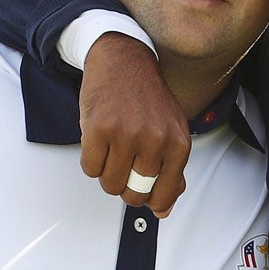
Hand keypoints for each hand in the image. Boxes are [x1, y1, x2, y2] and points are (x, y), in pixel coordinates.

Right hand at [79, 33, 190, 216]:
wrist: (123, 61)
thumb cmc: (147, 97)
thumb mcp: (172, 130)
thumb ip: (172, 169)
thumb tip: (164, 208)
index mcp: (178, 143)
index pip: (165, 194)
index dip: (151, 201)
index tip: (145, 196)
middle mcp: (154, 140)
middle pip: (134, 194)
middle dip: (126, 188)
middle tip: (125, 167)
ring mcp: (126, 134)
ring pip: (110, 184)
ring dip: (107, 174)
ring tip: (113, 150)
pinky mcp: (98, 129)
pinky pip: (90, 168)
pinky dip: (92, 161)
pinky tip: (101, 142)